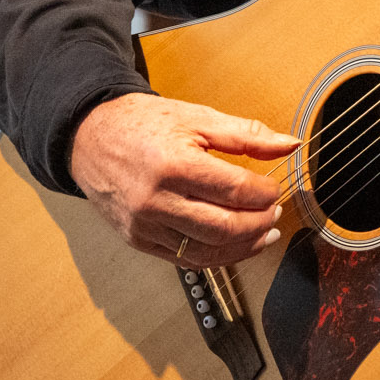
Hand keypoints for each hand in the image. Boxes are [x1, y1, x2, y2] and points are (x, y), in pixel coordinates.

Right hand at [69, 93, 298, 267]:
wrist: (90, 137)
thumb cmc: (143, 124)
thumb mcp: (197, 118)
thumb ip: (247, 134)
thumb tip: (290, 145)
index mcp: (173, 165)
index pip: (234, 190)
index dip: (264, 193)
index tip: (274, 188)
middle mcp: (156, 201)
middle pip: (225, 227)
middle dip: (259, 223)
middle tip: (274, 213)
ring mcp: (145, 225)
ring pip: (207, 252)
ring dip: (243, 247)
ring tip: (262, 233)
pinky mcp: (138, 240)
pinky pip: (185, 260)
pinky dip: (217, 256)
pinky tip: (234, 245)